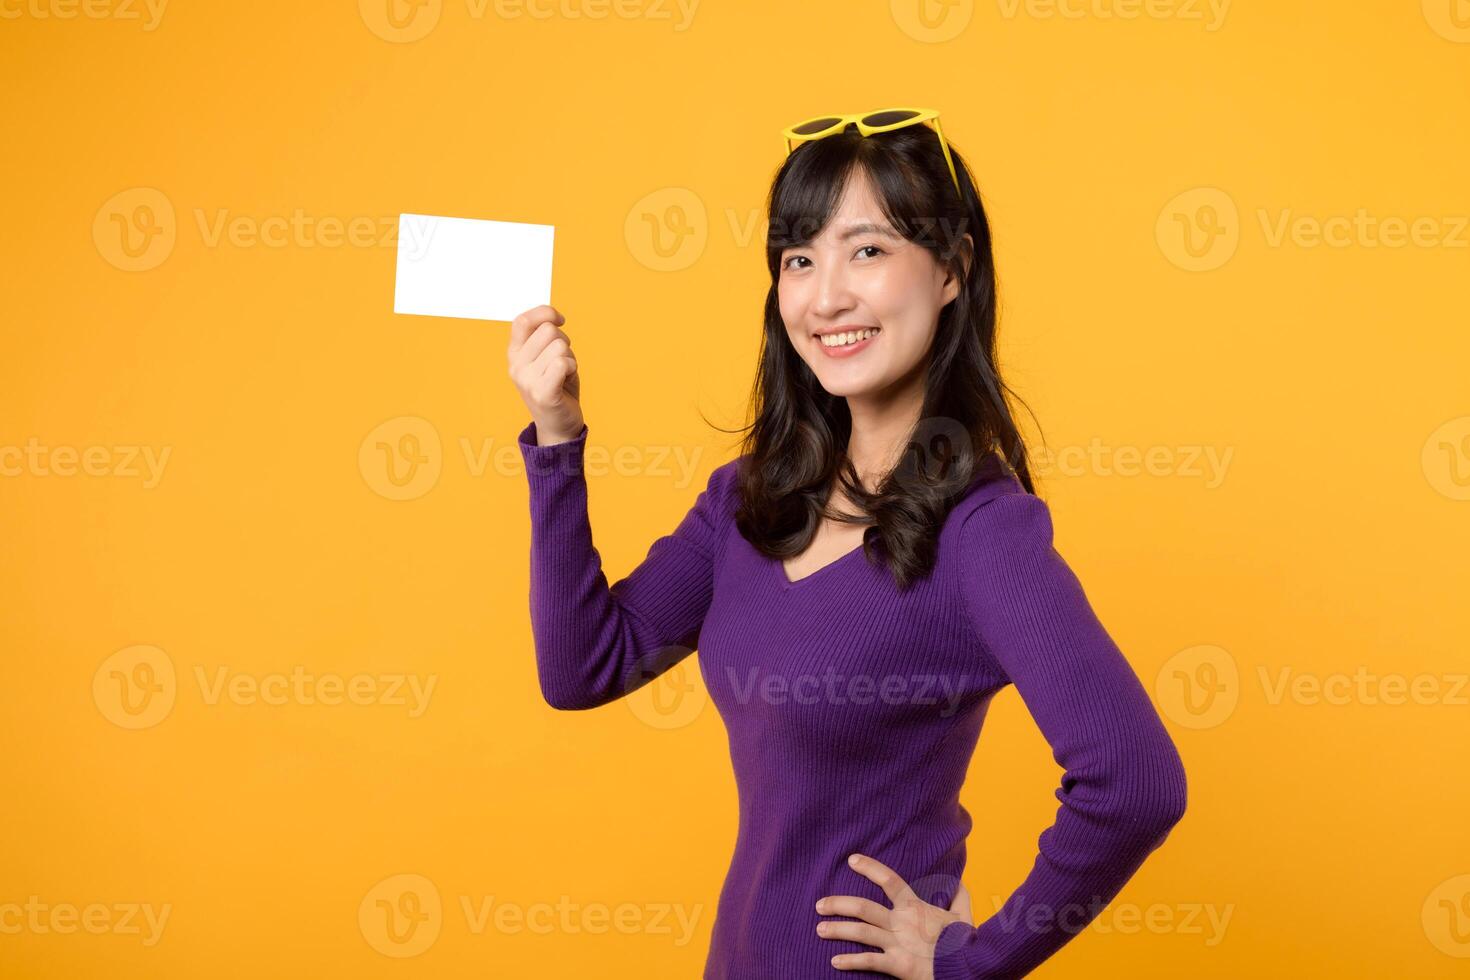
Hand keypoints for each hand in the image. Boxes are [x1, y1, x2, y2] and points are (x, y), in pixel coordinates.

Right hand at [507, 304, 582, 444]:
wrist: (558, 425)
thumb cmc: (556, 385)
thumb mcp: (544, 357)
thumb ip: (543, 336)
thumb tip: (552, 316)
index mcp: (514, 354)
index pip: (522, 321)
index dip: (544, 313)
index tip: (560, 320)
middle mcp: (516, 366)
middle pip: (548, 330)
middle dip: (564, 341)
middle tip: (563, 360)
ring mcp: (527, 380)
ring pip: (560, 346)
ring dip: (570, 357)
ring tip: (564, 373)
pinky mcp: (543, 393)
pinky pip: (563, 363)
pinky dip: (573, 368)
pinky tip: (568, 379)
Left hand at [816, 853, 973, 978]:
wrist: (971, 966)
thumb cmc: (965, 943)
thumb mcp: (964, 917)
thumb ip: (960, 898)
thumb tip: (961, 882)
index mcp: (915, 907)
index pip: (889, 880)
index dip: (870, 868)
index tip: (852, 859)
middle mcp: (902, 922)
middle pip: (863, 908)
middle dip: (838, 904)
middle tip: (819, 904)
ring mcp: (898, 944)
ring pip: (861, 932)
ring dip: (837, 930)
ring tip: (819, 930)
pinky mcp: (898, 965)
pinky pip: (869, 961)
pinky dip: (851, 961)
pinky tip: (835, 962)